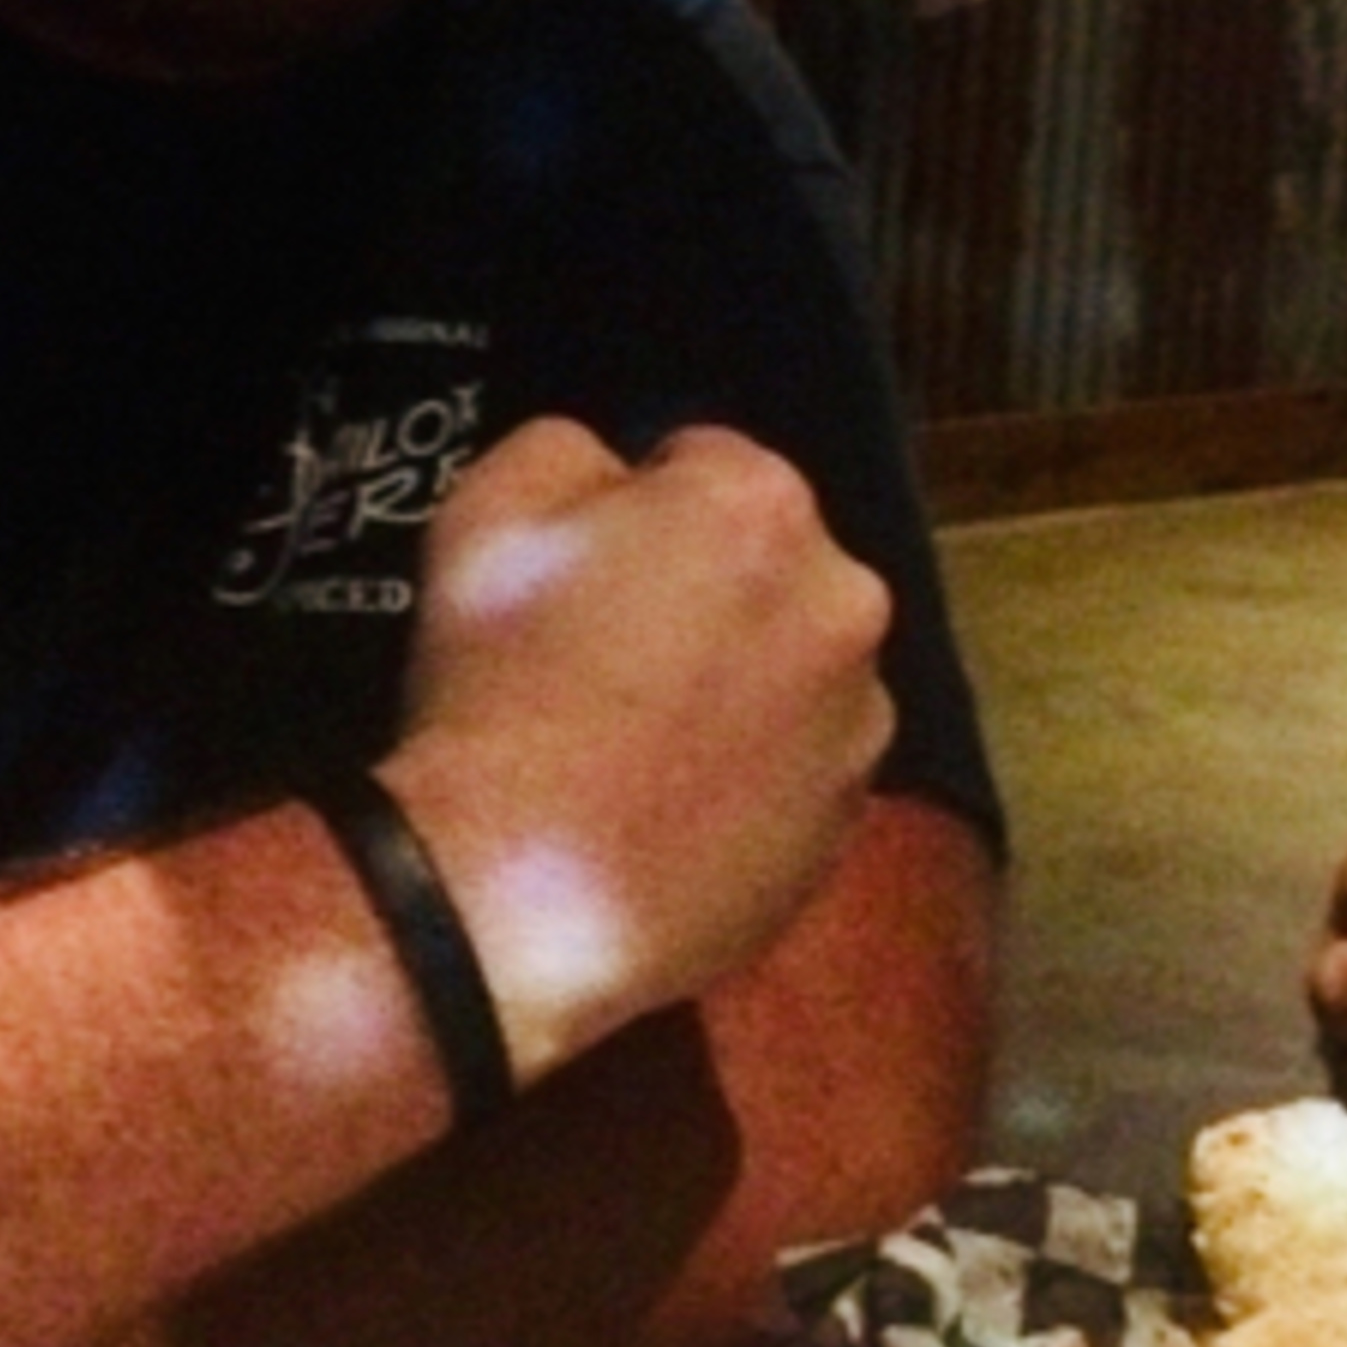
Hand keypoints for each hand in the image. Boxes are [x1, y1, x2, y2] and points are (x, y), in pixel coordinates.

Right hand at [385, 418, 894, 1077]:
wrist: (511, 893)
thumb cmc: (496, 686)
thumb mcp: (487, 513)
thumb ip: (567, 452)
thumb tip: (618, 475)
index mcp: (763, 503)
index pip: (700, 465)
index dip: (631, 511)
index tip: (583, 573)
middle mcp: (844, 598)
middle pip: (767, 567)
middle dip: (706, 591)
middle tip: (610, 658)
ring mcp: (859, 721)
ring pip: (794, 670)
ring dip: (742, 684)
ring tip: (645, 748)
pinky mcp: (849, 824)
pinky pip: (799, 771)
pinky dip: (755, 779)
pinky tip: (676, 812)